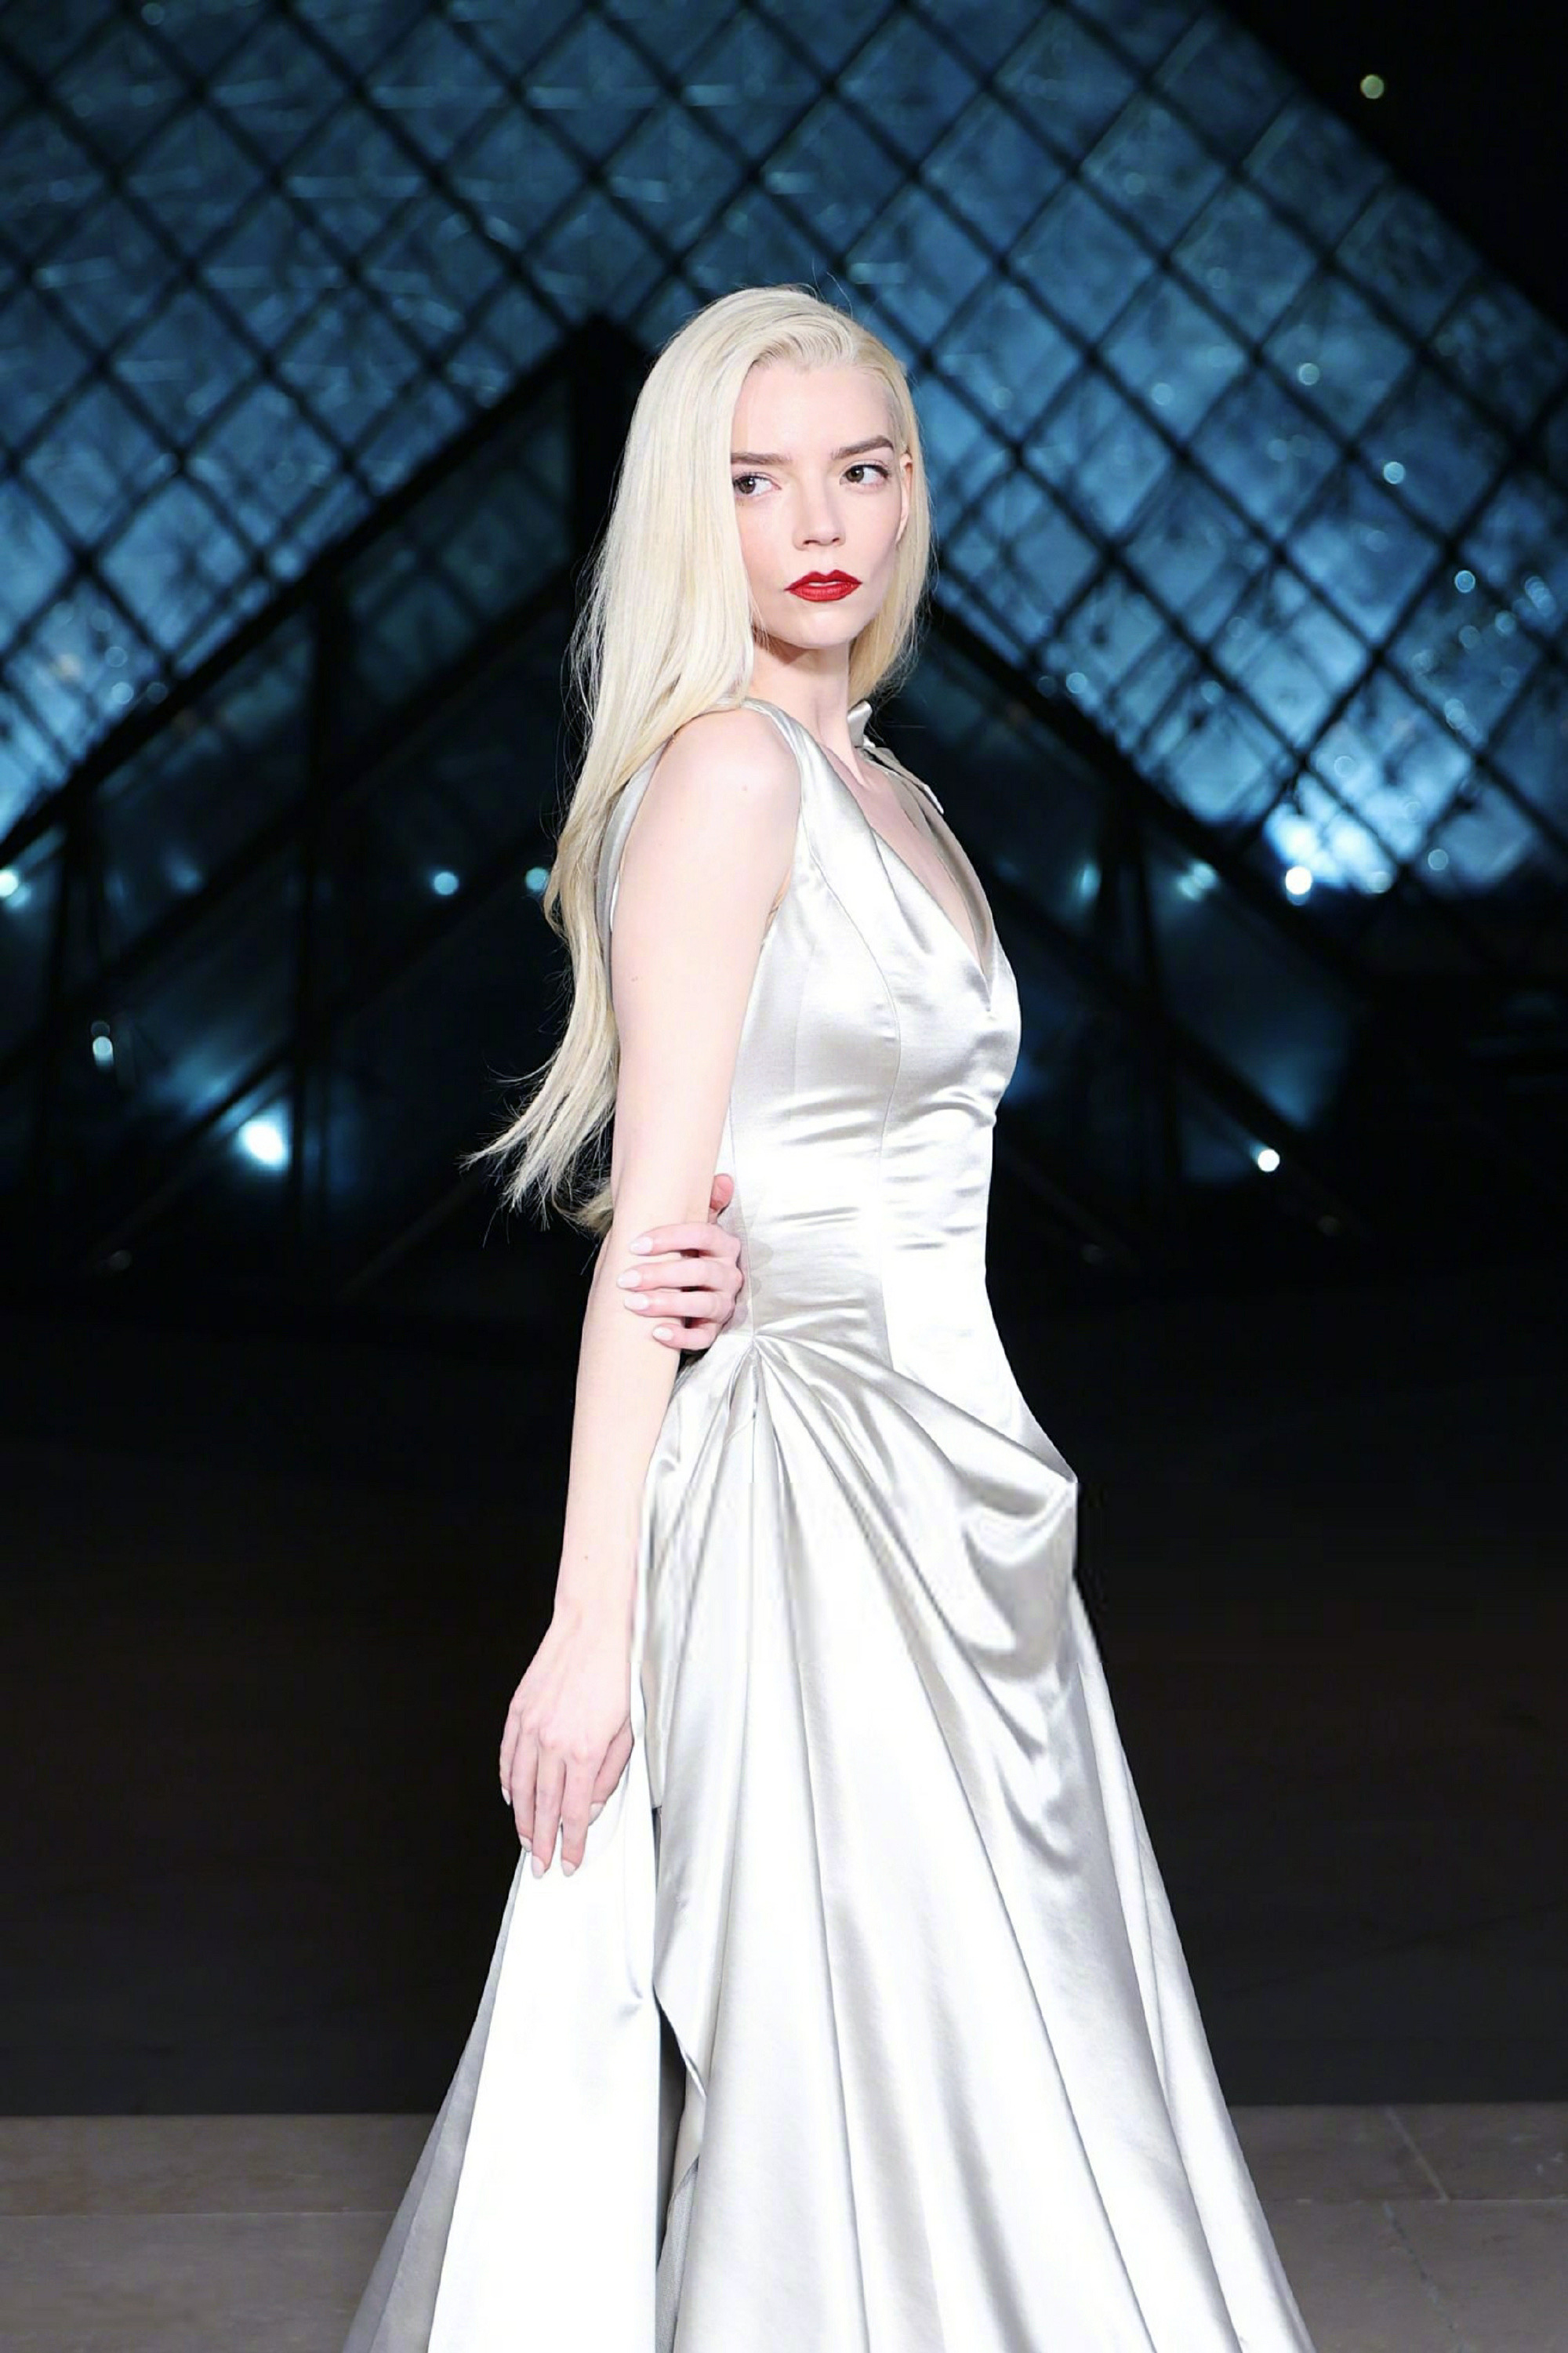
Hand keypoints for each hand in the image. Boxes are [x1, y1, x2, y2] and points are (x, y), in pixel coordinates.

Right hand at [499, 1603, 633, 1877]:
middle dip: (542, 1843)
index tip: (569, 1862)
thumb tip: (594, 1804)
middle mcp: (554, 1744)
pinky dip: (508, 1782)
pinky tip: (512, 1797)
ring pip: (521, 1788)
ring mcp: (532, 1729)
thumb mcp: (627, 1729)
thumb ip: (611, 1772)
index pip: (575, 1814)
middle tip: (541, 1864)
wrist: (590, 1630)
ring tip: (527, 1840)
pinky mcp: (518, 1713)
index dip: (571, 1843)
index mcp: (585, 1752)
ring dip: (523, 1820)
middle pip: (544, 1808)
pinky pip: (508, 1758)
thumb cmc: (614, 1675)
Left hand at [615, 1169, 744, 1350]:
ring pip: (703, 1304)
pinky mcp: (715, 1329)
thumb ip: (704, 1203)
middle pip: (701, 1271)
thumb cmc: (683, 1254)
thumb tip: (724, 1179)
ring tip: (634, 1305)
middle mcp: (729, 1274)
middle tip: (626, 1279)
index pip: (704, 1234)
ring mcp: (724, 1303)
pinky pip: (704, 1337)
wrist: (680, 1292)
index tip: (635, 1245)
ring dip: (667, 1304)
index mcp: (724, 1245)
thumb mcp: (691, 1229)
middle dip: (661, 1274)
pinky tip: (657, 1334)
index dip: (670, 1238)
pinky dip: (682, 1337)